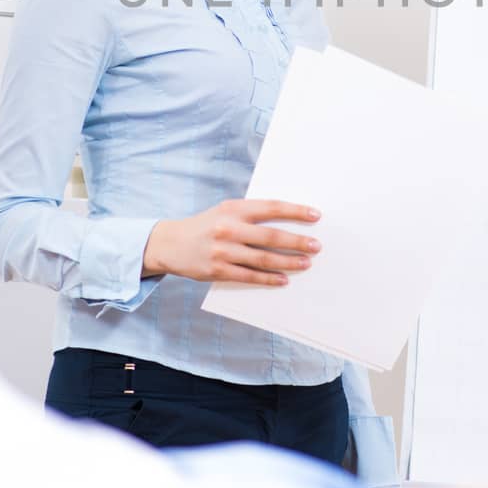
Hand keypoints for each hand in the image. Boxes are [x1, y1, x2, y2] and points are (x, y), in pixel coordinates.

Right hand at [142, 199, 321, 285]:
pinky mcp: (218, 270)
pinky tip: (283, 280)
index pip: (271, 207)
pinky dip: (268, 279)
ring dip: (288, 262)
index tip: (316, 215)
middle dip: (297, 242)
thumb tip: (288, 220)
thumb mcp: (226, 211)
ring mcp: (223, 251)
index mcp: (233, 209)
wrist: (171, 243)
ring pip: (263, 259)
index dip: (295, 211)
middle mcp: (228, 228)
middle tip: (316, 246)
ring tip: (306, 263)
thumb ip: (251, 214)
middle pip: (271, 236)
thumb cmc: (206, 225)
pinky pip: (249, 276)